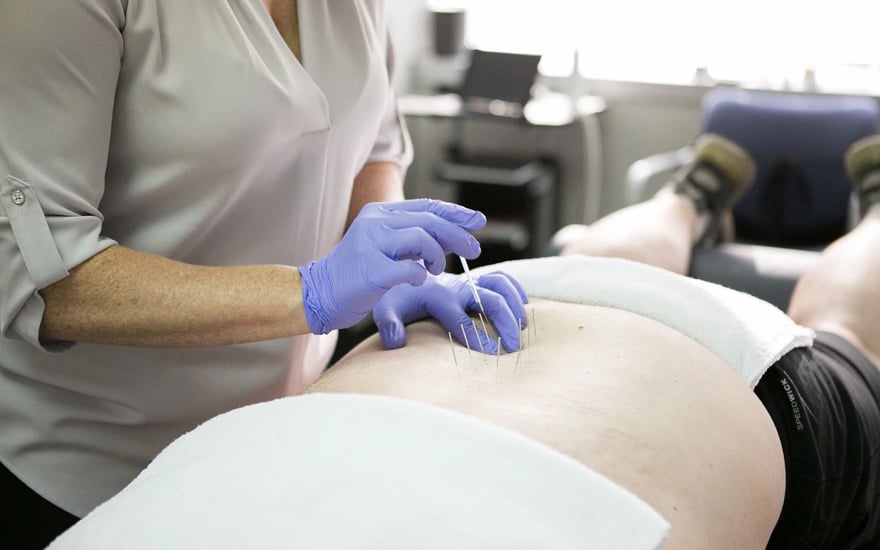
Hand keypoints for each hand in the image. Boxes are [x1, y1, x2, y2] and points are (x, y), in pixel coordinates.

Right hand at [299, 199, 485, 333]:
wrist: (319, 293)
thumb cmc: (357, 274)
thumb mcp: (384, 245)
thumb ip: (412, 237)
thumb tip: (454, 234)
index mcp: (379, 213)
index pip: (427, 206)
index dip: (456, 213)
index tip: (478, 221)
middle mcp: (375, 222)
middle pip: (429, 220)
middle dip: (458, 234)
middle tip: (474, 250)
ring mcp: (370, 244)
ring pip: (422, 238)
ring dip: (438, 256)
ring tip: (435, 270)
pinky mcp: (370, 270)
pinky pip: (410, 269)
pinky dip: (421, 276)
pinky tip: (418, 281)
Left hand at [372, 271, 528, 353]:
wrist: (403, 270)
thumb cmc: (396, 296)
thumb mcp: (385, 309)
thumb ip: (389, 325)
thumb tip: (394, 343)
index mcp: (437, 296)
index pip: (459, 318)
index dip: (476, 335)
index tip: (493, 352)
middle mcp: (456, 287)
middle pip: (488, 300)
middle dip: (504, 322)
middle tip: (514, 346)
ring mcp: (469, 282)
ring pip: (500, 284)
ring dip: (514, 304)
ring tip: (522, 327)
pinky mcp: (476, 279)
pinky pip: (501, 278)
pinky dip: (515, 288)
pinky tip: (523, 306)